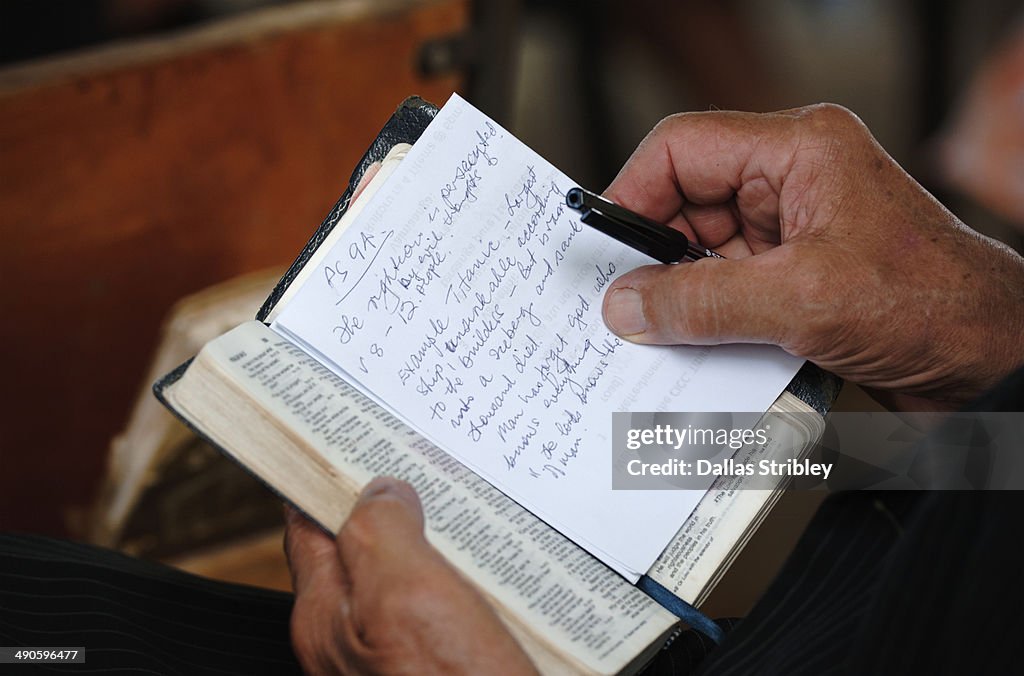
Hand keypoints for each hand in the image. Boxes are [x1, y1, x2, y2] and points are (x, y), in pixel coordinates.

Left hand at [285, 477, 535, 674]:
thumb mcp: (406, 596)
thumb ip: (380, 534)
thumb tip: (379, 490)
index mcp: (327, 615)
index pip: (308, 526)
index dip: (321, 478)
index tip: (337, 438)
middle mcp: (352, 637)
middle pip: (357, 545)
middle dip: (382, 500)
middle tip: (412, 456)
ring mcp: (394, 654)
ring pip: (402, 570)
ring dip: (426, 532)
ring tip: (454, 494)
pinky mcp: (437, 661)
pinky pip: (438, 600)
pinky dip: (454, 569)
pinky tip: (483, 557)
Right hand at [601, 104, 1023, 409]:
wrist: (992, 362)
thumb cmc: (934, 304)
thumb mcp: (802, 300)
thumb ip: (701, 301)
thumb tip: (628, 303)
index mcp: (798, 151)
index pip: (684, 148)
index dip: (634, 192)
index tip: (603, 245)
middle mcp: (791, 183)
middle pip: (686, 203)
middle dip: (655, 256)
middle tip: (624, 304)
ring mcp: (792, 233)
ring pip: (701, 253)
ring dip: (681, 296)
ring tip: (664, 336)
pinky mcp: (794, 279)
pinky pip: (726, 291)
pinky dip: (705, 320)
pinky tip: (698, 349)